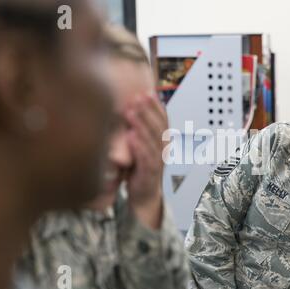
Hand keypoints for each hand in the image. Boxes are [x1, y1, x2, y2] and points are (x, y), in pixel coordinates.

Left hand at [125, 94, 167, 229]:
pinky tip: (131, 137)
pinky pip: (146, 159)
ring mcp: (157, 162)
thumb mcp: (140, 146)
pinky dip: (139, 147)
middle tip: (138, 96)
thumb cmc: (139, 169)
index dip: (156, 106)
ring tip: (131, 112)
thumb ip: (137, 130)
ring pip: (153, 140)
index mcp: (161, 141)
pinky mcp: (150, 174)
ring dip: (142, 125)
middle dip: (148, 110)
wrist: (144, 196)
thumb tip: (126, 108)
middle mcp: (162, 149)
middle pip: (159, 126)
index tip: (146, 91)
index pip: (163, 120)